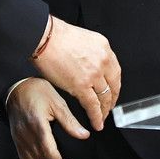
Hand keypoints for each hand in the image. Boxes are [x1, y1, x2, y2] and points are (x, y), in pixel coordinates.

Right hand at [6, 78, 88, 158]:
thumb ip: (70, 120)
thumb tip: (84, 135)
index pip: (49, 153)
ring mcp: (20, 138)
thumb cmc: (36, 90)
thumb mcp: (57, 101)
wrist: (16, 87)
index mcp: (38, 125)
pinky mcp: (17, 138)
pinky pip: (24, 158)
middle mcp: (27, 134)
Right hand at [31, 17, 120, 131]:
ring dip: (104, 110)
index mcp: (103, 47)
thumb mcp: (83, 39)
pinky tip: (97, 123)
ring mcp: (93, 74)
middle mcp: (102, 60)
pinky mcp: (82, 86)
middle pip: (113, 85)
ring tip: (102, 117)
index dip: (114, 85)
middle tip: (109, 107)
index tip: (113, 91)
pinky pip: (93, 106)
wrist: (44, 37)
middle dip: (111, 99)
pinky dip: (96, 117)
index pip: (115, 71)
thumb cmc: (56, 36)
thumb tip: (91, 64)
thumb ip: (91, 52)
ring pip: (104, 97)